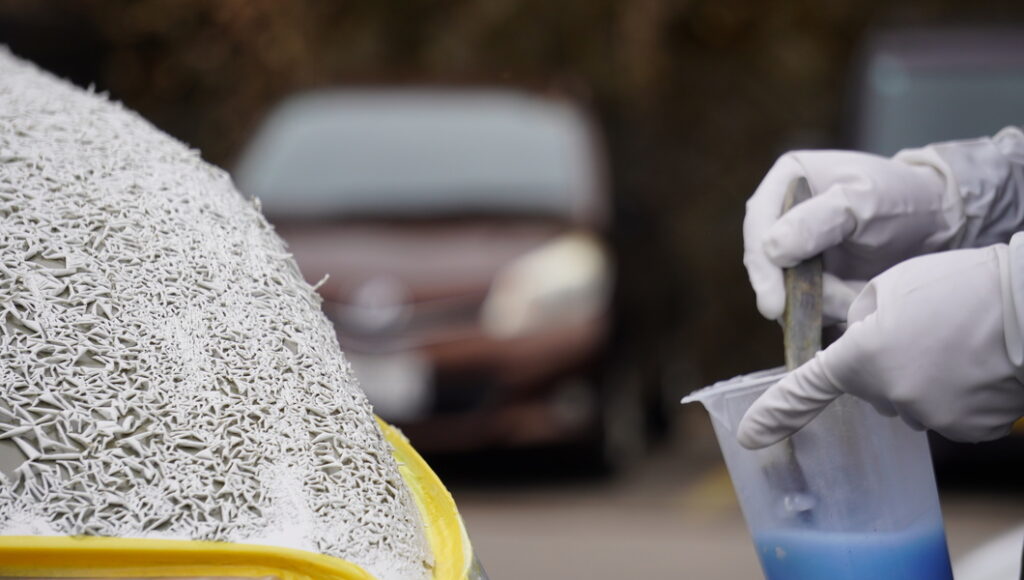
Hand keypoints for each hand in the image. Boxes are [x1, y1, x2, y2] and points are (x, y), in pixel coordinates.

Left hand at [737, 245, 1023, 448]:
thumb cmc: (960, 286)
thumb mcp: (890, 287)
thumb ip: (860, 322)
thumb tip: (858, 347)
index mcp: (860, 356)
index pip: (807, 389)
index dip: (776, 413)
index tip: (750, 437)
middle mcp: (889, 395)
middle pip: (870, 386)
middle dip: (884, 361)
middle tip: (924, 328)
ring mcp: (929, 417)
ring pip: (908, 399)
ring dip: (921, 377)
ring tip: (957, 342)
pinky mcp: (966, 430)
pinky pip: (944, 412)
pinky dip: (954, 394)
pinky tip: (975, 365)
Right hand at [744, 150, 952, 320]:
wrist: (941, 223)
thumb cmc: (905, 199)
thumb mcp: (865, 201)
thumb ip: (818, 220)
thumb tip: (771, 249)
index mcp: (788, 181)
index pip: (758, 225)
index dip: (762, 267)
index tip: (774, 305)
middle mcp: (783, 213)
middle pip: (766, 263)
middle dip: (799, 291)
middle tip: (839, 304)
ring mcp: (796, 246)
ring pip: (785, 288)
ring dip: (822, 302)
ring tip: (862, 294)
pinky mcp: (810, 274)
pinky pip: (804, 301)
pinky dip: (830, 309)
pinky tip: (858, 299)